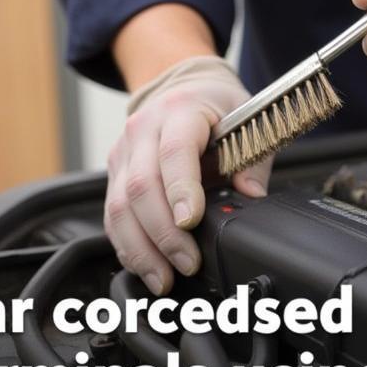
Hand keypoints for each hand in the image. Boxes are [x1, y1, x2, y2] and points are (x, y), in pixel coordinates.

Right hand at [105, 55, 271, 294]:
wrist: (182, 87)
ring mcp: (123, 154)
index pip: (175, 152)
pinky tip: (145, 267)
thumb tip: (252, 196)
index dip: (181, 190)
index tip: (190, 222)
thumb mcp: (246, 121)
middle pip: (141, 188)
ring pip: (119, 207)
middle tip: (187, 263)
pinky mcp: (114, 176)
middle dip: (163, 234)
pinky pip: (113, 217)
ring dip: (141, 249)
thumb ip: (253, 160)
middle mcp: (143, 131)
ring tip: (163, 279)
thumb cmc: (216, 107)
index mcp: (179, 112)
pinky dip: (128, 247)